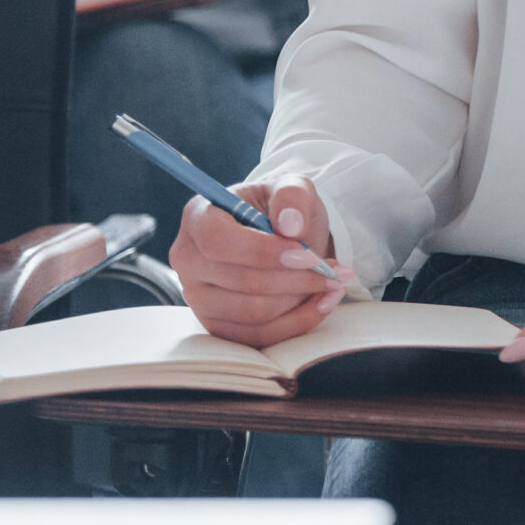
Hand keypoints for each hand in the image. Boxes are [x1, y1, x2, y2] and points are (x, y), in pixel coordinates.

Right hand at [168, 175, 342, 345]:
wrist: (282, 237)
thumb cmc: (282, 210)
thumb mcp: (292, 187)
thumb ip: (292, 196)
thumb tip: (291, 226)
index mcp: (198, 218)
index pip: (218, 240)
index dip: (263, 251)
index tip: (307, 253)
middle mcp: (189, 261)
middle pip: (242, 281)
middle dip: (297, 278)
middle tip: (336, 270)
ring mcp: (199, 298)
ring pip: (254, 314)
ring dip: (302, 301)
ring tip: (334, 281)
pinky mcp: (218, 326)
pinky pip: (260, 337)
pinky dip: (299, 322)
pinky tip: (324, 302)